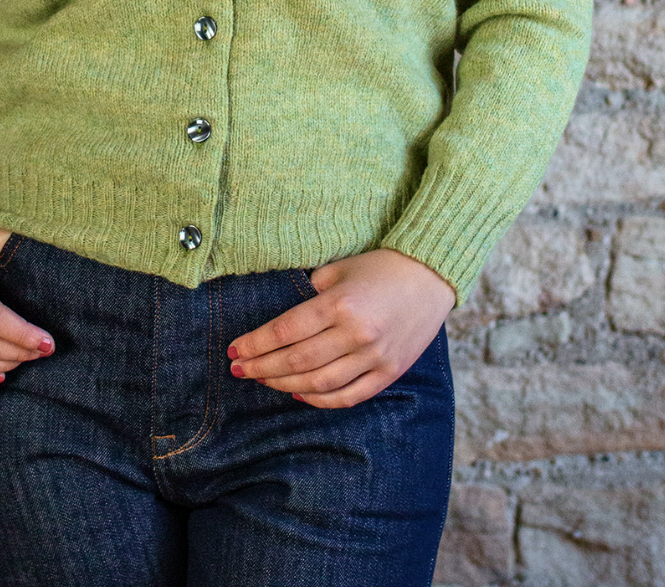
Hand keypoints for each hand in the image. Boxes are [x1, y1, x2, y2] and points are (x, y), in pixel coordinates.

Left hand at [227, 248, 455, 408]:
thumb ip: (309, 293)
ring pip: (319, 383)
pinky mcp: (389, 372)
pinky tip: (299, 393)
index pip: (286, 330)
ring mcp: (375, 357)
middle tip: (239, 370)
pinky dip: (321, 399)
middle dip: (262, 367)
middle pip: (298, 360)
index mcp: (340, 303)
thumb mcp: (339, 268)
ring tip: (263, 379)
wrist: (431, 275)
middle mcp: (357, 334)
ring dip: (285, 384)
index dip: (256, 343)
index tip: (234, 351)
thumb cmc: (379, 266)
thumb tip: (278, 321)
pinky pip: (349, 395)